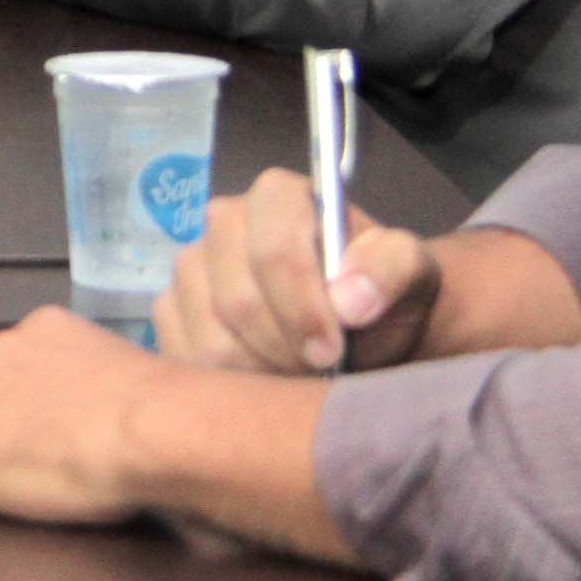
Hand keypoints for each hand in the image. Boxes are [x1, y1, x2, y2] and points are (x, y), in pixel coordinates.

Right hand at [156, 167, 442, 375]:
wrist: (360, 332)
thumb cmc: (382, 297)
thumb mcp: (410, 274)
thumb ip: (390, 270)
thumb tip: (349, 301)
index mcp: (278, 197)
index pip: (272, 246)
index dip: (300, 303)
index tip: (333, 349)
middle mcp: (224, 221)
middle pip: (236, 300)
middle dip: (284, 349)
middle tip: (322, 372)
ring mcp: (190, 267)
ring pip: (210, 336)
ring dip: (260, 373)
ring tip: (299, 377)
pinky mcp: (171, 312)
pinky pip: (185, 356)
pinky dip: (228, 384)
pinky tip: (264, 379)